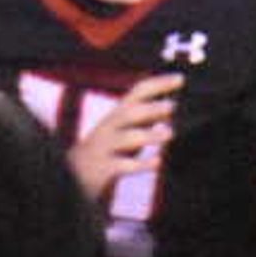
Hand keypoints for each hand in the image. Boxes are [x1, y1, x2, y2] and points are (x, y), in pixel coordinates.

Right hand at [68, 73, 181, 199]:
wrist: (75, 177)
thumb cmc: (109, 149)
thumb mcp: (126, 129)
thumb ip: (147, 118)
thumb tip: (172, 104)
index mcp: (118, 114)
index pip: (138, 92)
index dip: (158, 84)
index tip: (180, 79)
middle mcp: (110, 127)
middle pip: (129, 114)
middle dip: (151, 109)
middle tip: (173, 107)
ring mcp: (106, 148)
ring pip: (126, 138)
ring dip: (149, 135)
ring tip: (169, 134)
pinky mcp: (104, 169)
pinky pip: (123, 166)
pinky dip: (141, 164)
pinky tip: (157, 162)